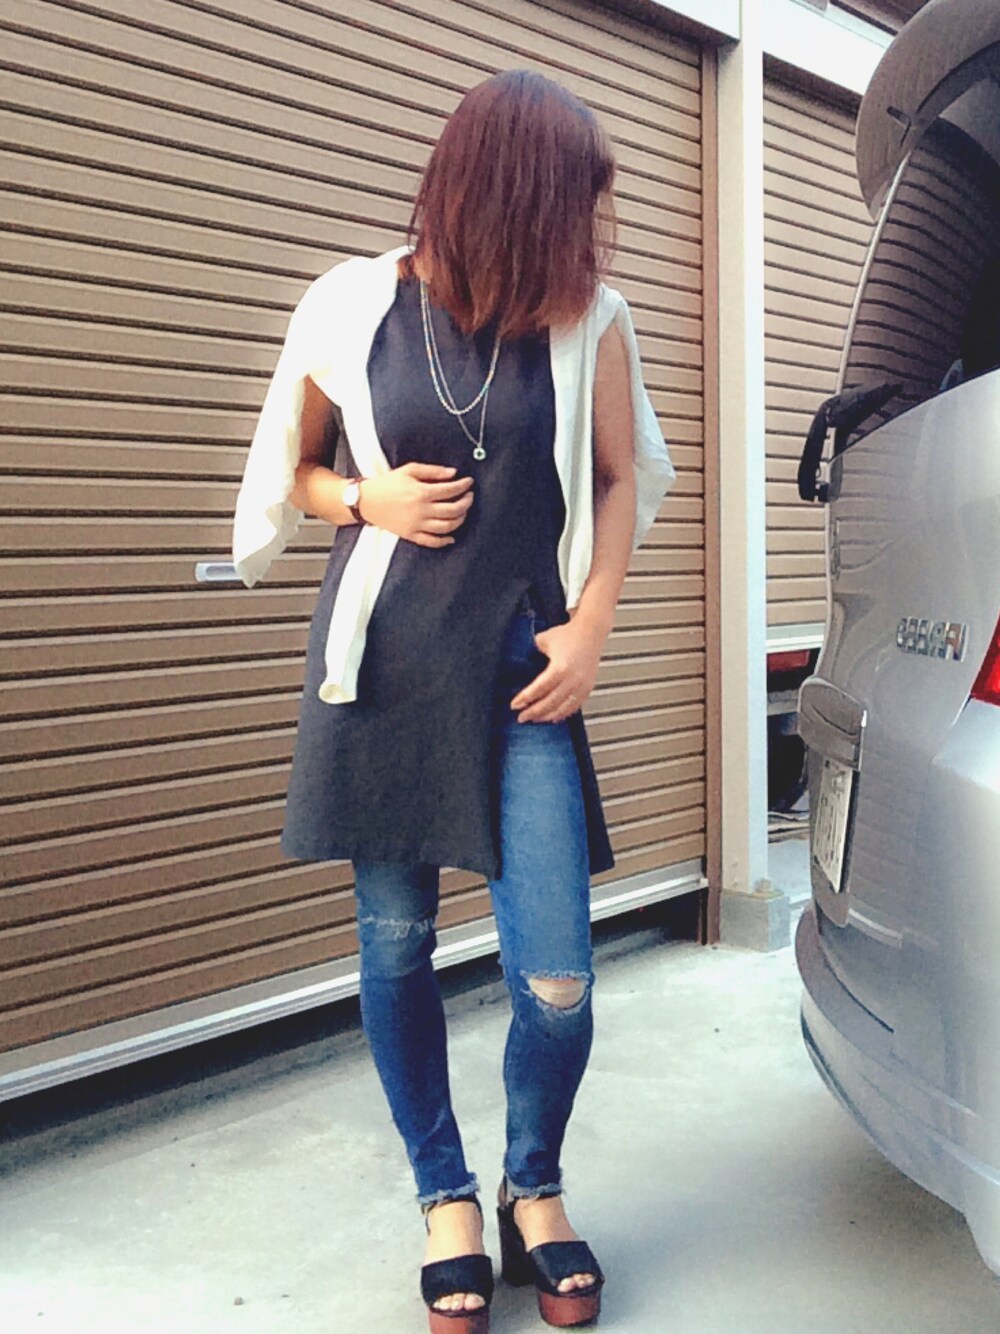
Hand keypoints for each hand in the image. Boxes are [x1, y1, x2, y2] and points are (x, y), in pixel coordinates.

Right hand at [359, 463, 473, 546]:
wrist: (366, 501)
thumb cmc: (387, 484)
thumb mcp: (409, 470)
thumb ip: (433, 471)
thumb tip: (453, 473)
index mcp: (421, 493)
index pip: (451, 490)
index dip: (464, 486)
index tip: (469, 482)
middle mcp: (421, 511)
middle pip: (453, 510)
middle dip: (466, 502)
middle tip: (469, 496)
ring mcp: (417, 525)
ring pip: (447, 526)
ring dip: (460, 519)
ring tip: (463, 512)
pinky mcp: (411, 535)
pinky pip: (432, 541)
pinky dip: (445, 540)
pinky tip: (452, 536)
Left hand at [510, 617, 604, 723]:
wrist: (591, 630)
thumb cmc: (570, 634)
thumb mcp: (544, 640)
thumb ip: (531, 652)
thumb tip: (521, 661)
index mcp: (560, 667)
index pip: (539, 688)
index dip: (525, 699)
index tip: (515, 705)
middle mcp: (573, 679)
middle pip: (550, 702)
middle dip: (534, 712)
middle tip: (522, 717)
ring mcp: (582, 685)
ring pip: (563, 708)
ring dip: (548, 716)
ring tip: (536, 719)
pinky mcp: (588, 688)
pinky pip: (575, 706)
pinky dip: (563, 713)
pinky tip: (554, 717)